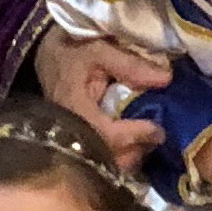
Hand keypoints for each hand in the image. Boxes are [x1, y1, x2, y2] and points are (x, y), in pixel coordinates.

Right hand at [35, 31, 170, 170]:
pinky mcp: (79, 138)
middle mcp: (71, 130)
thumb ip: (129, 64)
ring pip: (104, 161)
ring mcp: (74, 137)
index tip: (158, 131)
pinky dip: (121, 151)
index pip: (107, 134)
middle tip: (157, 137)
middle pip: (106, 157)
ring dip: (129, 155)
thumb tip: (165, 79)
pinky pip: (101, 154)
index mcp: (74, 109)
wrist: (46, 54)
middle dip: (135, 151)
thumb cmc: (71, 49)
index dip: (135, 135)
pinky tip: (135, 141)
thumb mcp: (98, 49)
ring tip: (148, 139)